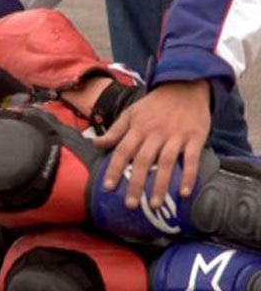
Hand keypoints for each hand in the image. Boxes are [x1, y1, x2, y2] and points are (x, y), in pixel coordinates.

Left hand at [93, 80, 210, 209]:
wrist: (185, 85)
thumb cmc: (155, 104)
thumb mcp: (131, 113)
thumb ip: (115, 131)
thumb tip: (96, 144)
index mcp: (138, 128)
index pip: (123, 151)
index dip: (115, 169)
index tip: (109, 188)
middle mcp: (156, 133)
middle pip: (143, 161)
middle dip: (136, 184)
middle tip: (131, 204)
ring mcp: (176, 136)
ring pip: (166, 163)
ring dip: (161, 185)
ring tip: (155, 205)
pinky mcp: (195, 137)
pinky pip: (192, 159)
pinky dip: (189, 176)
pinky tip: (184, 193)